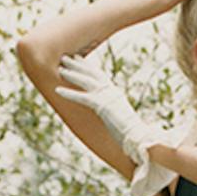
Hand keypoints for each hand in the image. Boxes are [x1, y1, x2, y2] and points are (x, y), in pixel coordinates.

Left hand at [54, 53, 173, 195]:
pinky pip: (82, 97)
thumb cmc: (132, 132)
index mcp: (114, 93)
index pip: (99, 75)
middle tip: (65, 57)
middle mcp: (111, 91)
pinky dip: (69, 93)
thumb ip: (111, 110)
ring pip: (85, 81)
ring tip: (59, 68)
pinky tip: (57, 90)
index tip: (78, 58)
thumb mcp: (119, 116)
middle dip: (77, 64)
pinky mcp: (102, 106)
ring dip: (71, 74)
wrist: (139, 138)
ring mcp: (107, 97)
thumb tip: (108, 112)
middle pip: (91, 73)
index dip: (87, 66)